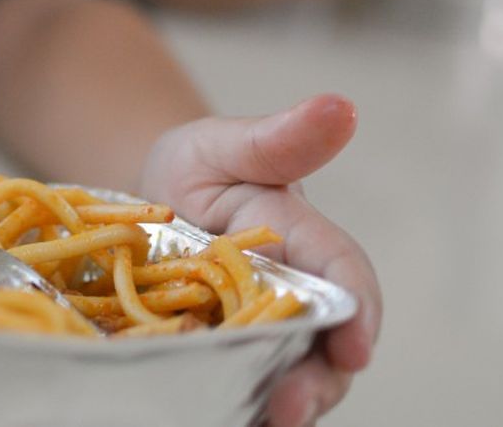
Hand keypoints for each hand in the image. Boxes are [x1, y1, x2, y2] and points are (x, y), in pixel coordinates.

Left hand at [138, 94, 380, 426]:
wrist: (145, 205)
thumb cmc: (195, 170)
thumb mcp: (222, 145)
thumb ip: (277, 138)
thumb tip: (342, 108)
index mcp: (303, 242)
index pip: (344, 276)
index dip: (357, 312)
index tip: (355, 346)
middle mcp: (294, 298)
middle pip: (323, 346)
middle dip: (315, 381)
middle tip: (289, 407)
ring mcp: (260, 336)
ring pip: (284, 377)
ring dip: (274, 402)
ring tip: (255, 421)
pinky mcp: (223, 361)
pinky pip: (236, 390)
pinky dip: (228, 404)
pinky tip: (202, 411)